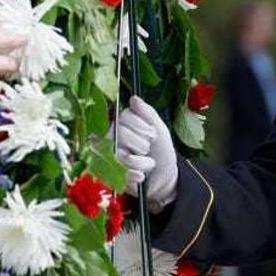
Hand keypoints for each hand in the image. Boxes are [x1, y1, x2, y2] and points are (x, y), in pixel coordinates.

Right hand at [115, 96, 177, 210]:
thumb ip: (147, 113)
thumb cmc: (160, 150)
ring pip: (122, 155)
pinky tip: (142, 176)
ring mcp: (110, 158)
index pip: (123, 117)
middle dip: (142, 143)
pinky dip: (136, 175)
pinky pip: (121, 173)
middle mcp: (112, 139)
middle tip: (149, 148)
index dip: (140, 125)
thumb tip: (134, 98)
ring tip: (149, 163)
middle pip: (120, 133)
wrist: (164, 177)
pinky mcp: (112, 176)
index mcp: (123, 125)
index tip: (152, 133)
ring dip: (143, 162)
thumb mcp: (160, 129)